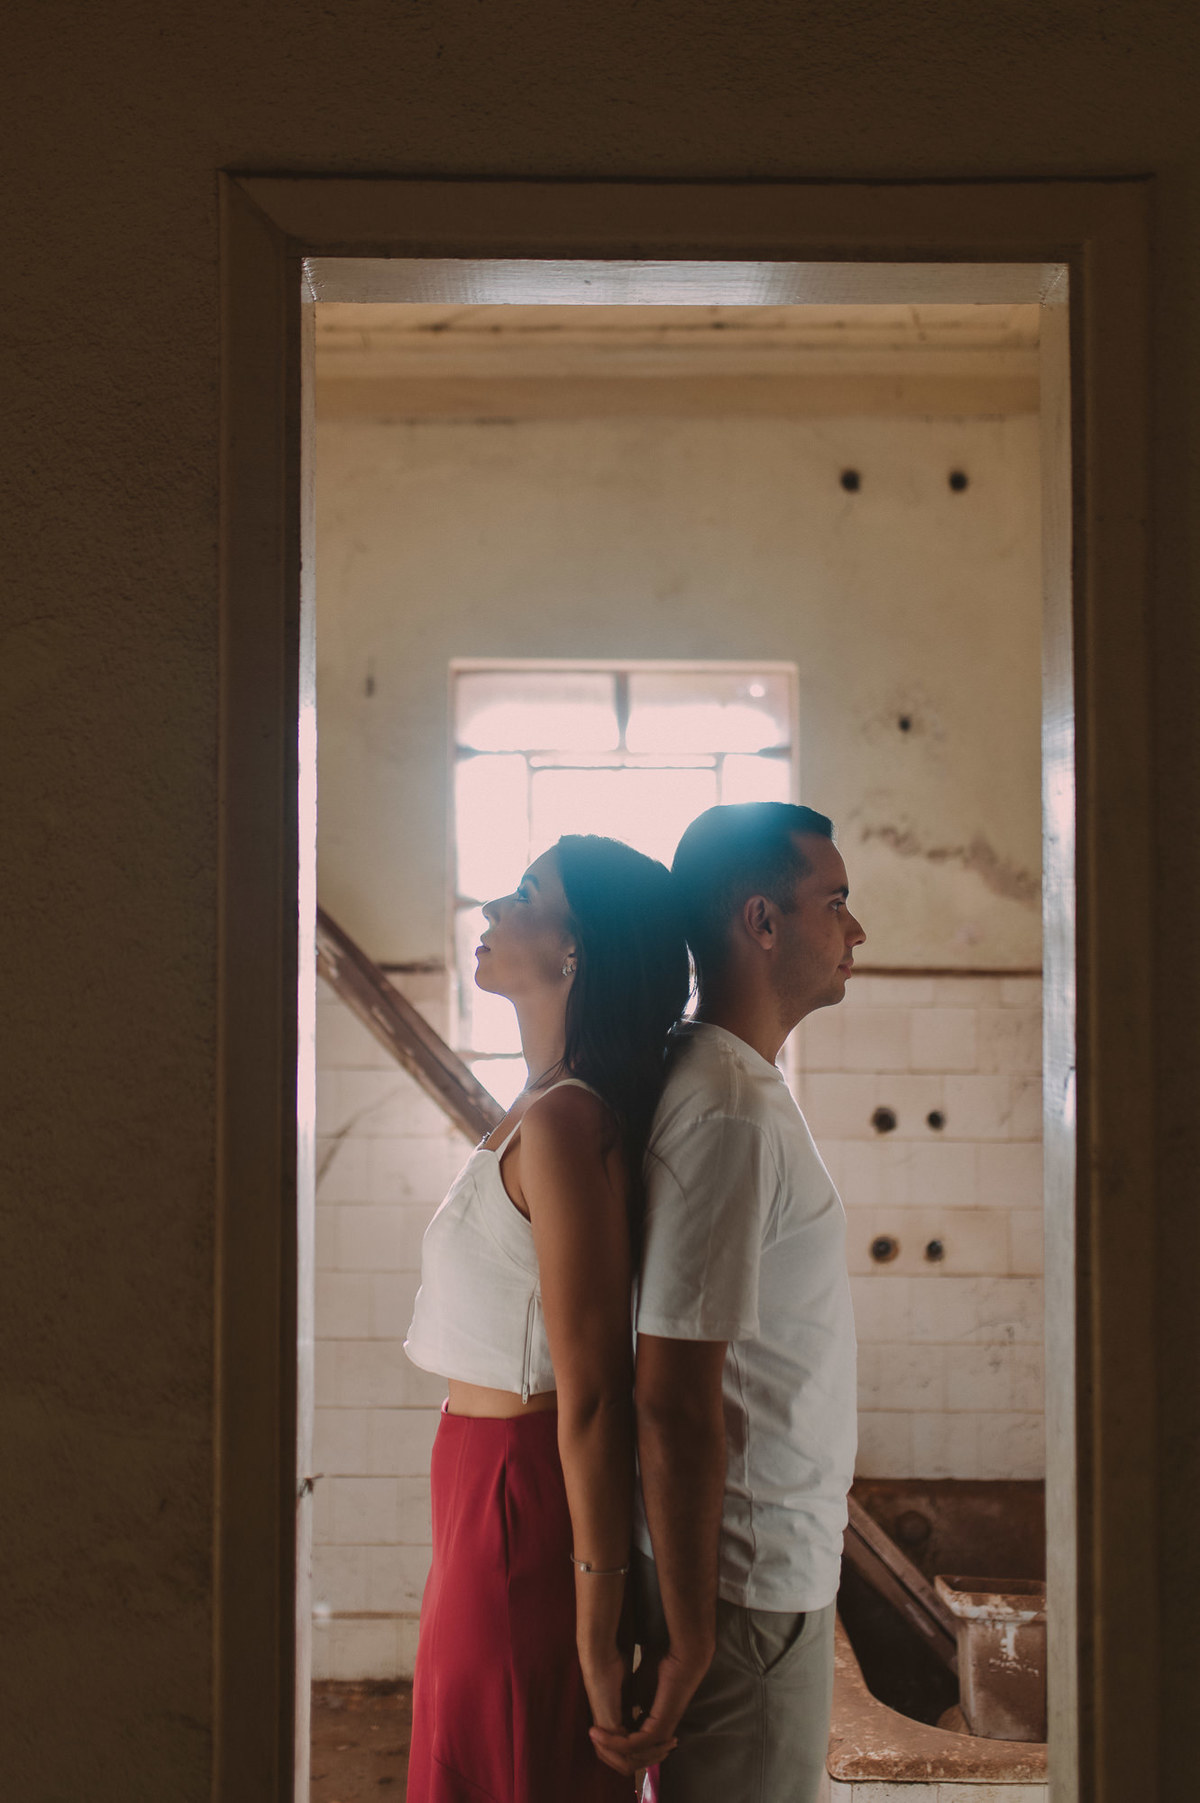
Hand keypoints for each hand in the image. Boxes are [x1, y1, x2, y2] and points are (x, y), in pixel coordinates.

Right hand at [588, 1637, 712, 1777]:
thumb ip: (630, 1705)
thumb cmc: (660, 1667)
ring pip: (631, 1757)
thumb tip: (618, 1716)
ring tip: (593, 1735)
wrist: (679, 1657)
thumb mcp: (637, 1689)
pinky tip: (600, 1733)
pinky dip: (616, 1743)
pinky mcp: (659, 1728)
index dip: (614, 1747)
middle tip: (594, 1740)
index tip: (597, 1736)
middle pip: (631, 1760)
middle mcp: (658, 1736)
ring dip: (609, 1748)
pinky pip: (634, 1745)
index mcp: (653, 1726)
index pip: (633, 1751)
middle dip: (610, 1753)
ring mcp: (660, 1734)